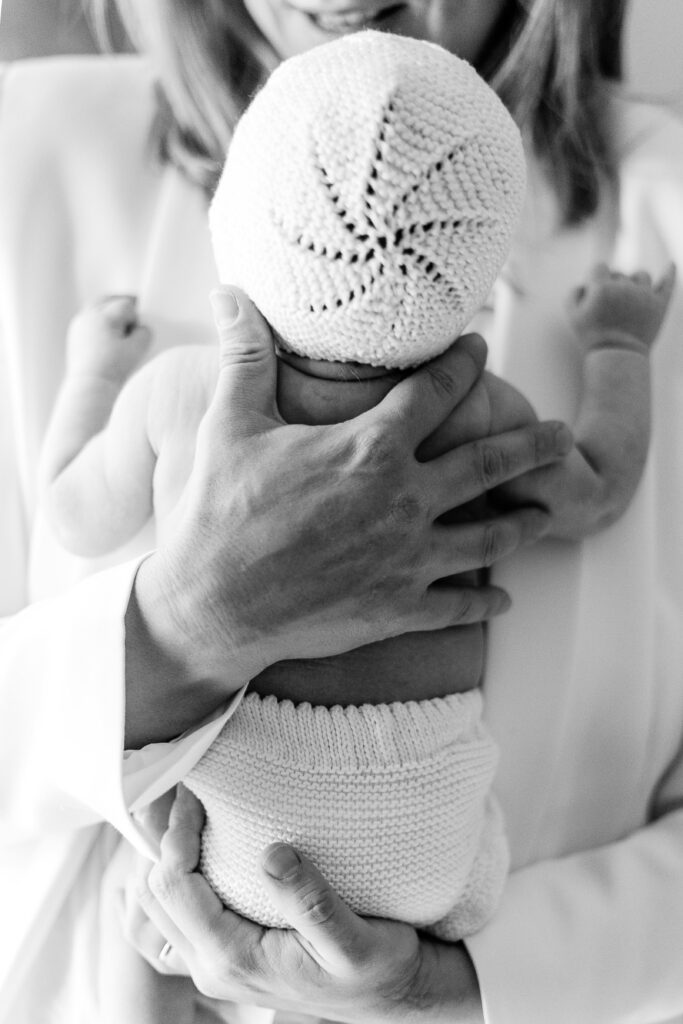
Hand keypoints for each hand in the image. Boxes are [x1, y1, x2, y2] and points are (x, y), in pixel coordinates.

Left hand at [66, 296, 150, 381]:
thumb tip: (141, 328)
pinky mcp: (74, 335)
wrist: (91, 387)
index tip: (139, 329)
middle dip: (121, 306)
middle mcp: (89, 316)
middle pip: (108, 299)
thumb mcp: (138, 349)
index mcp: (105, 317)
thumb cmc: (113, 369)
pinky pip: (88, 320)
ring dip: (109, 312)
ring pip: (96, 307)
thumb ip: (144, 333)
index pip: (126, 305)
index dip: (136, 317)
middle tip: (132, 316)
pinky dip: (98, 322)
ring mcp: (79, 324)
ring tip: (119, 326)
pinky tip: (107, 336)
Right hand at [126, 287, 569, 743]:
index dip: (463, 364)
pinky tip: (502, 598)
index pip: (435, 392)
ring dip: (522, 522)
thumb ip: (245, 356)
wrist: (210, 607)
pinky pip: (457, 606)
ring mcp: (408, 560)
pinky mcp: (398, 610)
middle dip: (531, 444)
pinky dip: (484, 602)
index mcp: (371, 449)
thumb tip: (230, 290)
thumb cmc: (218, 512)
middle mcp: (404, 502)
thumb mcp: (228, 425)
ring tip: (546, 512)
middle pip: (488, 464)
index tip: (479, 347)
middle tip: (562, 434)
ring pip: (489, 538)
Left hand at [131, 787, 483, 1022]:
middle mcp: (212, 965)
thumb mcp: (355, 940)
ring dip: (163, 853)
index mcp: (233, 958)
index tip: (196, 793)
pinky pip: (175, 914)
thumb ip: (312, 901)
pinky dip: (175, 874)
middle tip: (184, 787)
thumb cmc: (378, 968)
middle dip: (159, 837)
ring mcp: (214, 962)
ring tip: (186, 805)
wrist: (392, 996)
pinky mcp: (225, 953)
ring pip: (157, 904)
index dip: (175, 834)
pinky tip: (195, 844)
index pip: (174, 886)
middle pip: (153, 893)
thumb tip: (273, 853)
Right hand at [568, 262, 675, 353]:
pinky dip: (670, 273)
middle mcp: (625, 287)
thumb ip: (573, 294)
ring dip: (634, 282)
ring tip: (629, 299)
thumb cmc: (592, 337)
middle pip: (620, 273)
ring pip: (642, 275)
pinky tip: (671, 265)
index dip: (595, 278)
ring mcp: (645, 295)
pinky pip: (668, 283)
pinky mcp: (660, 304)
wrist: (618, 357)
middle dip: (613, 286)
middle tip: (609, 309)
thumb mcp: (572, 317)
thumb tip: (586, 283)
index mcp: (602, 288)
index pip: (599, 267)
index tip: (594, 294)